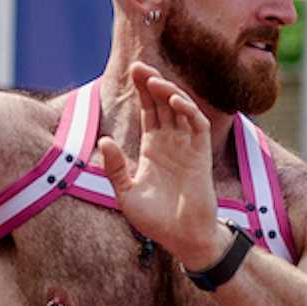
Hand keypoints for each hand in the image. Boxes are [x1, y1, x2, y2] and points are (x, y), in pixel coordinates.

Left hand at [98, 62, 225, 270]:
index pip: (149, 111)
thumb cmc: (157, 222)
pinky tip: (175, 101)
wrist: (184, 239)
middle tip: (139, 66)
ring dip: (169, 92)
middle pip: (163, 104)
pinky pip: (197, 125)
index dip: (142, 90)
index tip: (132, 71)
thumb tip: (104, 141)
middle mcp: (171, 144)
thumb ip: (115, 168)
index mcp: (153, 149)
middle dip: (152, 83)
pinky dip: (188, 110)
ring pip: (181, 110)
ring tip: (154, 81)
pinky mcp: (201, 155)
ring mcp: (187, 148)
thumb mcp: (126, 194)